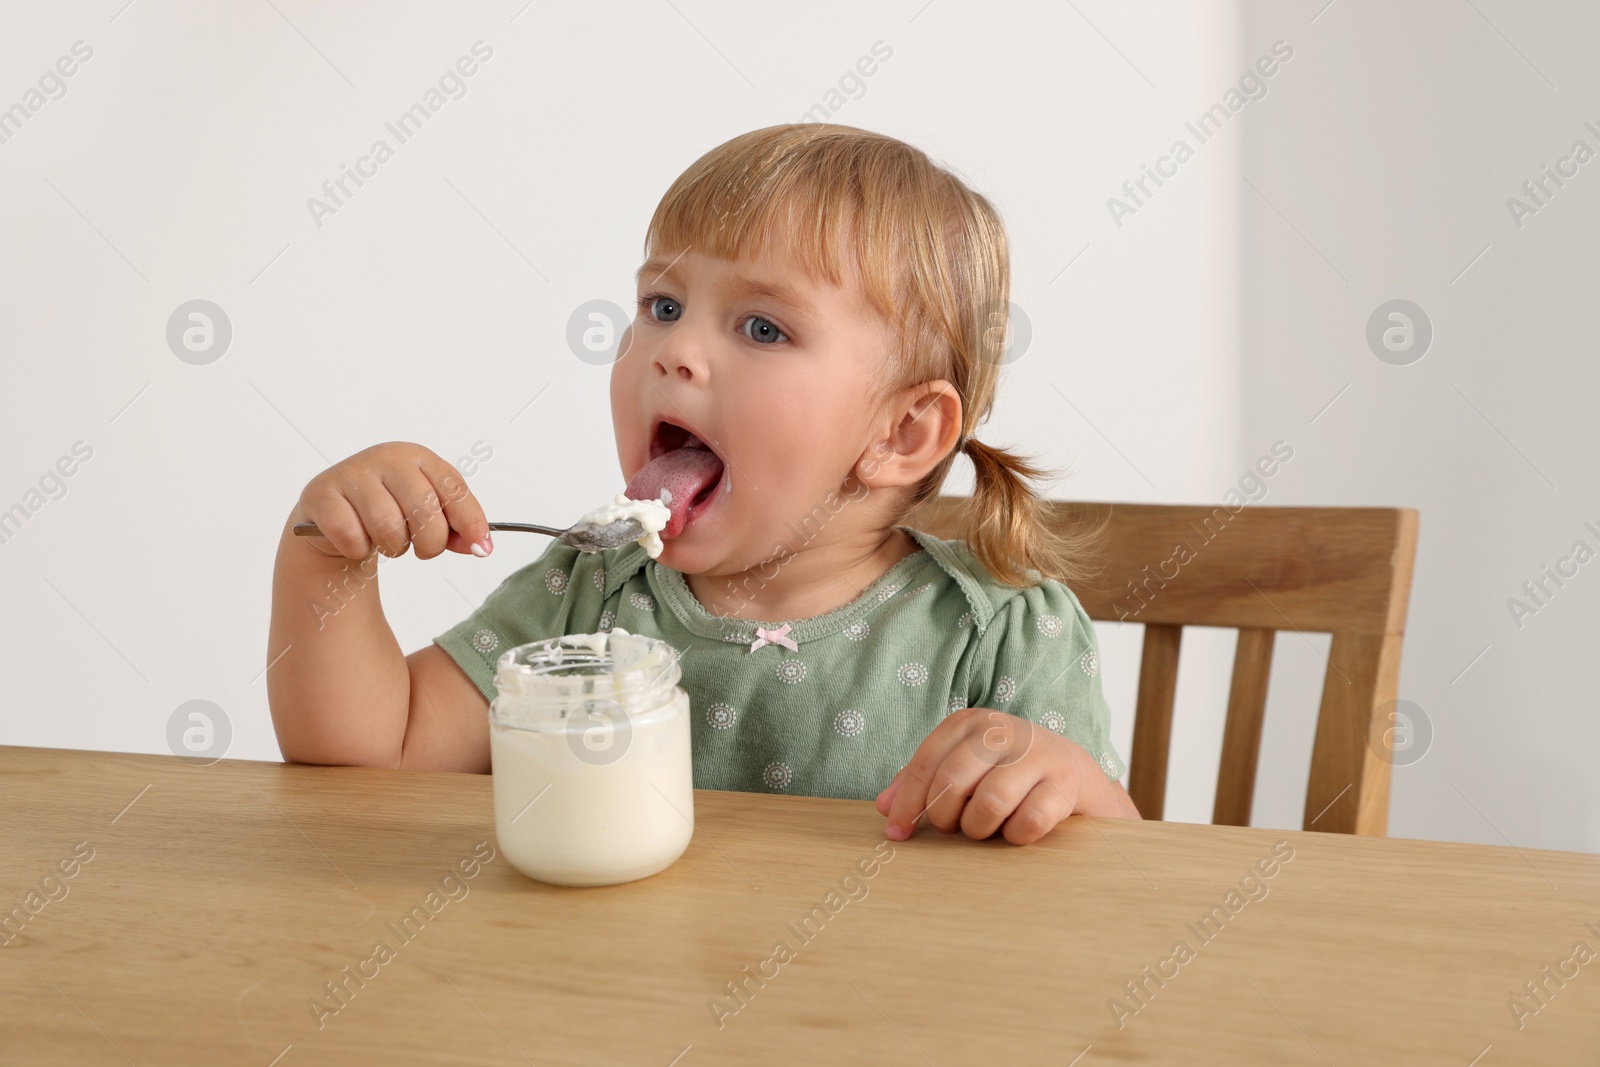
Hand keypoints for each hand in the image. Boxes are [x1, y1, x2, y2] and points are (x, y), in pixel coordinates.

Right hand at [291, 442, 490, 561]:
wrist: (335, 515)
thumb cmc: (389, 511)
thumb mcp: (427, 515)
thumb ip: (456, 529)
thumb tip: (481, 546)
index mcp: (418, 457)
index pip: (453, 489)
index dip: (471, 522)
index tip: (482, 549)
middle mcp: (386, 457)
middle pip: (424, 509)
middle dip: (430, 543)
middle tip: (422, 550)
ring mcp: (351, 472)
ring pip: (387, 526)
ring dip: (394, 548)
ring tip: (389, 543)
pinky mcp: (321, 494)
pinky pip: (351, 535)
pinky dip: (358, 549)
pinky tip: (357, 541)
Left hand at [874, 707, 1119, 844]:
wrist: (1071, 770)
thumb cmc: (1003, 772)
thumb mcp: (962, 767)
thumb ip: (922, 782)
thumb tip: (884, 809)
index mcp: (970, 723)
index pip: (926, 763)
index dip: (908, 802)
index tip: (897, 833)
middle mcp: (1002, 730)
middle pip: (952, 781)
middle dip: (945, 817)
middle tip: (955, 828)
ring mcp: (1037, 754)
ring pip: (990, 803)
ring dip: (980, 829)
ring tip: (986, 828)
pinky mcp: (1064, 783)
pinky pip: (1028, 822)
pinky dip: (1016, 836)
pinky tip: (1016, 831)